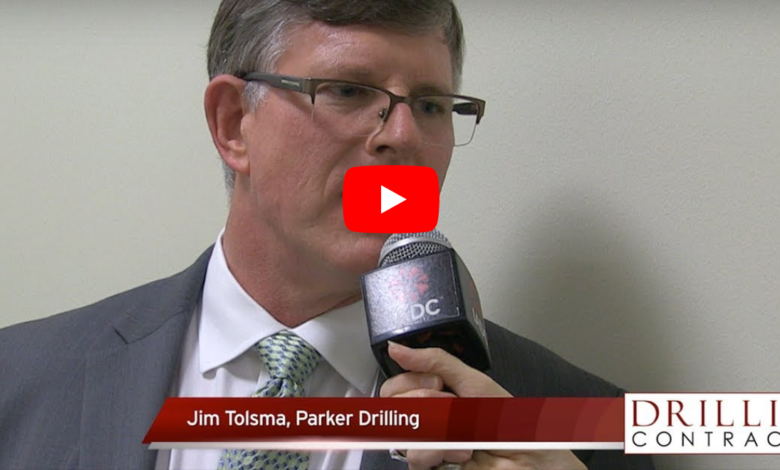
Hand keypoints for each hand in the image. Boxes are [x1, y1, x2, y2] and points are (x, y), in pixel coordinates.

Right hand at [381, 342, 585, 469]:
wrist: (530, 458)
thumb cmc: (510, 422)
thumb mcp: (473, 382)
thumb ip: (434, 362)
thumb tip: (397, 349)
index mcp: (434, 396)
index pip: (395, 385)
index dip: (411, 382)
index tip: (438, 384)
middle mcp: (427, 421)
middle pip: (392, 407)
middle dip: (425, 403)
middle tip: (452, 407)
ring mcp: (428, 447)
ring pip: (403, 432)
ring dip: (439, 429)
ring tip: (464, 434)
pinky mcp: (430, 468)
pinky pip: (415, 457)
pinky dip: (441, 451)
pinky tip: (462, 452)